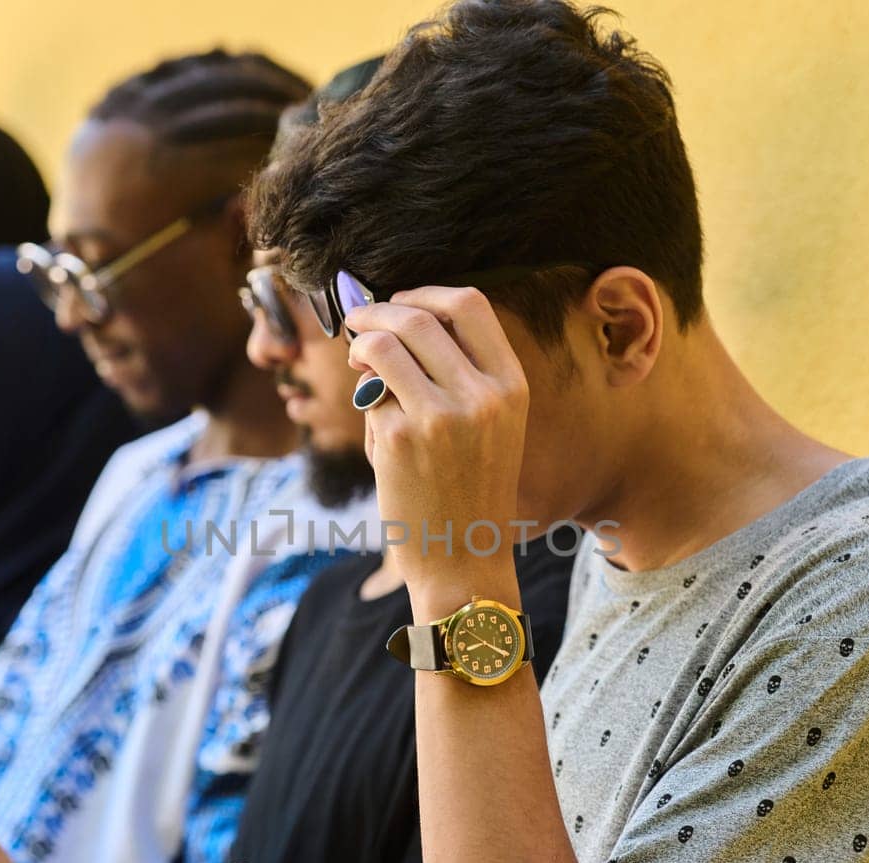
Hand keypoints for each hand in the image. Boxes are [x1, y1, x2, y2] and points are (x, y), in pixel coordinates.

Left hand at [345, 288, 529, 609]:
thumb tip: (390, 318)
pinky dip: (365, 403)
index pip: (470, 304)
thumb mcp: (489, 427)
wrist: (463, 563)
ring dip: (360, 344)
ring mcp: (441, 416)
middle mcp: (482, 395)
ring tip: (357, 362)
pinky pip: (369, 396)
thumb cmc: (469, 493)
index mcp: (511, 386)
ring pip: (384, 344)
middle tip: (357, 324)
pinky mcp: (399, 439)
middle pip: (419, 316)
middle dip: (377, 312)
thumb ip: (453, 373)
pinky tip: (377, 430)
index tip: (399, 303)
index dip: (425, 293)